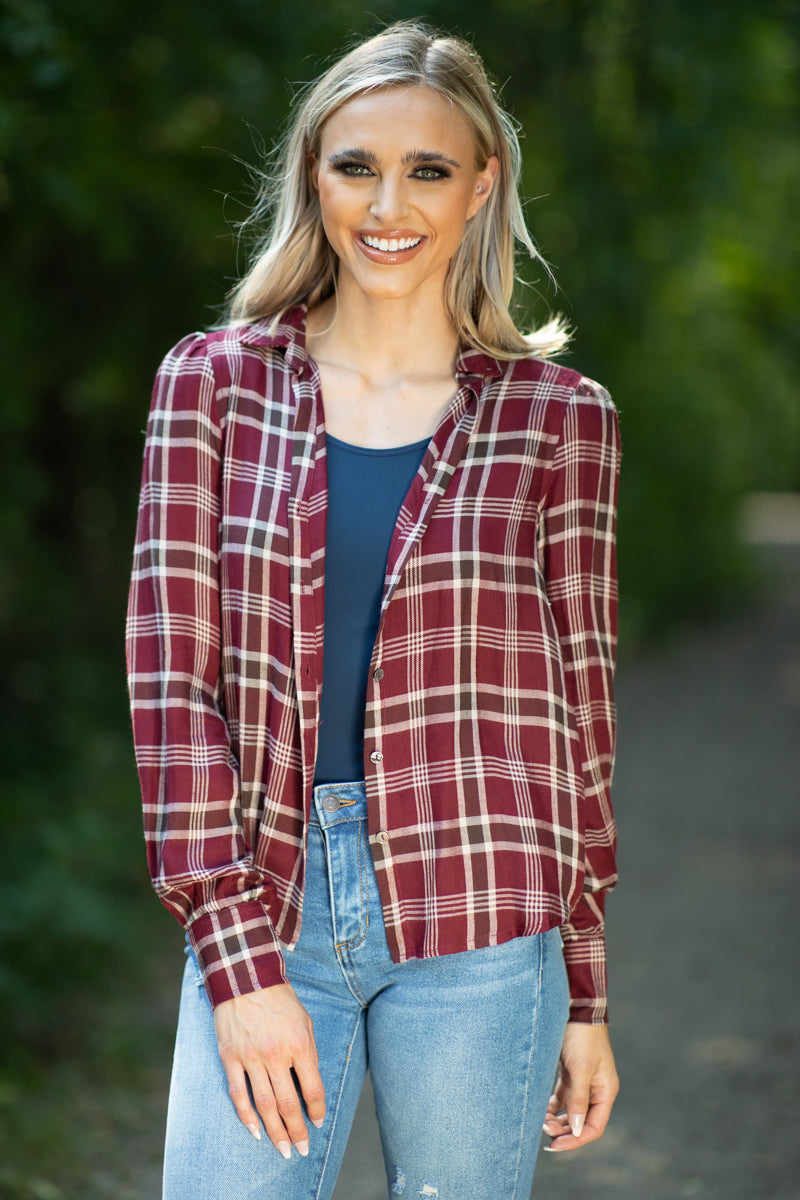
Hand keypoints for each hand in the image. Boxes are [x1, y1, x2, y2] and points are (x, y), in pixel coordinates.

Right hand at [213, 983, 325, 1158]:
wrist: (245, 978)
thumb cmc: (280, 1000)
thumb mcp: (305, 1021)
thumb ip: (309, 1054)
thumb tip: (311, 1086)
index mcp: (299, 1044)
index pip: (312, 1088)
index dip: (316, 1110)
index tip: (317, 1123)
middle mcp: (275, 1054)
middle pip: (288, 1104)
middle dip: (297, 1131)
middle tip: (301, 1149)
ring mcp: (250, 1058)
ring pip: (264, 1105)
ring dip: (274, 1131)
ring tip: (282, 1149)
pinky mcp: (230, 1058)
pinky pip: (238, 1094)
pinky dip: (246, 1116)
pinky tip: (256, 1131)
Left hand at [542, 1022, 618, 1151]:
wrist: (575, 1008)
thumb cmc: (581, 1038)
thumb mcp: (580, 1070)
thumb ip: (578, 1100)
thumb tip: (577, 1130)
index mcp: (605, 1091)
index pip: (594, 1127)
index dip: (576, 1140)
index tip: (555, 1145)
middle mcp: (596, 1090)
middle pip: (581, 1122)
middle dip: (564, 1130)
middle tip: (544, 1133)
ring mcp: (583, 1082)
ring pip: (571, 1111)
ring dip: (557, 1120)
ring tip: (541, 1122)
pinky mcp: (571, 1073)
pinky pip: (563, 1098)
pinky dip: (553, 1106)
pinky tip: (542, 1109)